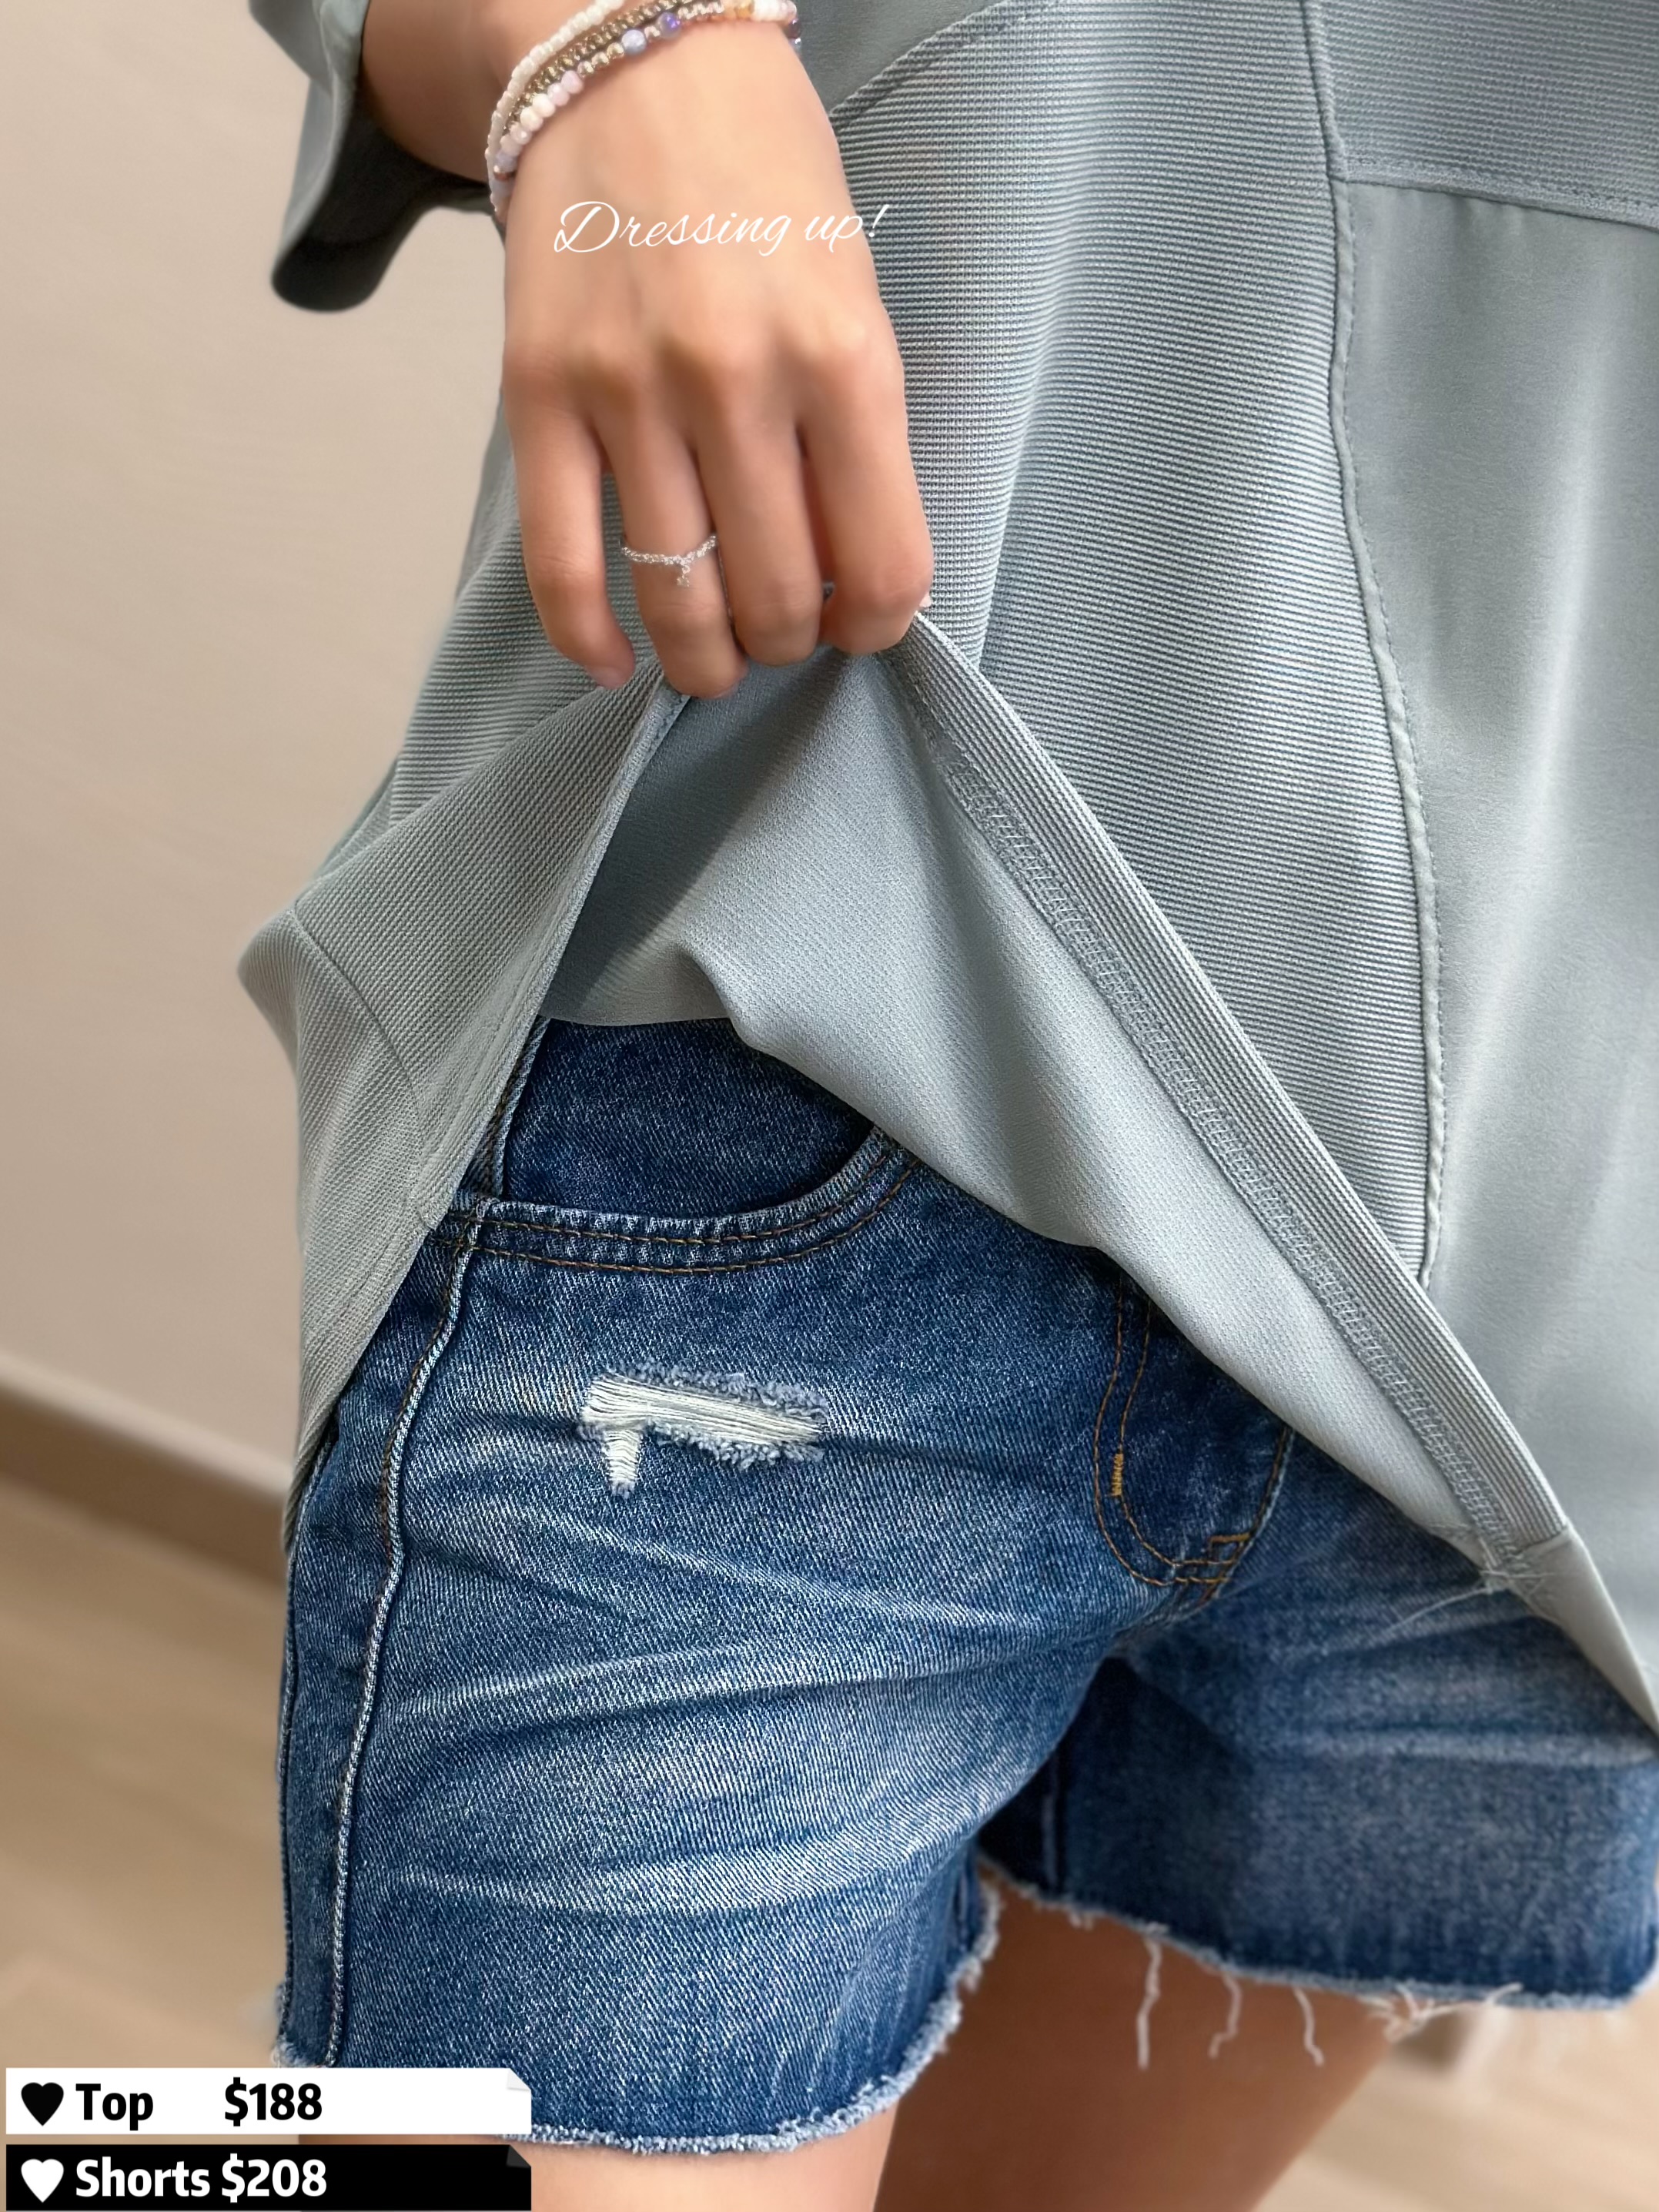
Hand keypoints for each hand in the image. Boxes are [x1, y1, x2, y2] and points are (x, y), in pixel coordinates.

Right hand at [495, 17, 931, 695]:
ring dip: (709, 658)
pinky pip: (562, 565)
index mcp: (841, 355)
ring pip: (677, 601)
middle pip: (777, 597)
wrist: (634, 64)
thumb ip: (857, 435)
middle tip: (785, 624)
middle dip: (790, 639)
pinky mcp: (539, 395)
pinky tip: (616, 665)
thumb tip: (847, 579)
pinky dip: (591, 642)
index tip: (862, 620)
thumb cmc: (766, 183)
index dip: (878, 624)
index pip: (883, 564)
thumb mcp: (854, 295)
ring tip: (718, 655)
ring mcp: (628, 391)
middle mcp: (735, 379)